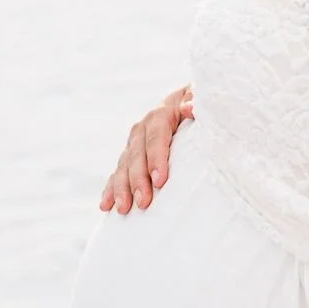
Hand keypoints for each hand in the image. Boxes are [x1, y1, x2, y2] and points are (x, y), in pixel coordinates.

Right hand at [100, 83, 194, 212]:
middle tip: (143, 202)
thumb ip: (196, 101)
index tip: (160, 180)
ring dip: (122, 187)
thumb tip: (189, 108)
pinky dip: (112, 188)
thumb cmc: (201, 103)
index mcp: (162, 113)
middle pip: (137, 153)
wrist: (191, 101)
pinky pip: (119, 172)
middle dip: (138, 179)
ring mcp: (136, 141)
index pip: (156, 135)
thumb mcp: (202, 98)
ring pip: (124, 164)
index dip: (156, 157)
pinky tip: (106, 205)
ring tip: (123, 209)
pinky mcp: (132, 154)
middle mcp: (143, 126)